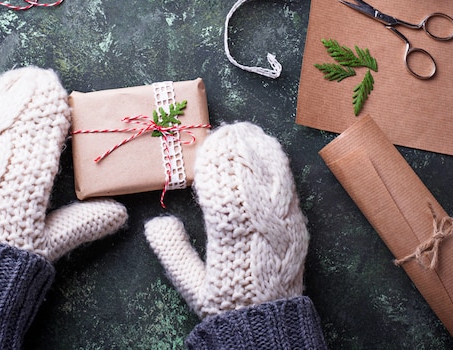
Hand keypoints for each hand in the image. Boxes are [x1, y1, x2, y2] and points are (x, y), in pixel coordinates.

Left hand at [0, 66, 127, 260]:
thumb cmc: (16, 257)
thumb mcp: (54, 241)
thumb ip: (86, 222)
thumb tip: (122, 212)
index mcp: (26, 194)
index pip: (39, 149)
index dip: (49, 123)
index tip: (60, 100)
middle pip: (14, 131)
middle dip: (28, 102)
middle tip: (43, 76)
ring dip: (7, 99)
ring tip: (22, 75)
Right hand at [144, 122, 308, 317]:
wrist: (270, 322)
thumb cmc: (228, 302)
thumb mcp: (194, 287)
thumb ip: (174, 254)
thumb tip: (154, 222)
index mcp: (231, 245)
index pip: (221, 198)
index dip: (214, 171)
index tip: (207, 147)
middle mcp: (260, 232)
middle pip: (248, 184)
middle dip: (237, 155)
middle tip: (228, 131)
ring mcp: (283, 228)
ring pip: (270, 182)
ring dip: (258, 153)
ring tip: (247, 132)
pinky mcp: (297, 227)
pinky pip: (288, 191)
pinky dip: (278, 166)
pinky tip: (271, 149)